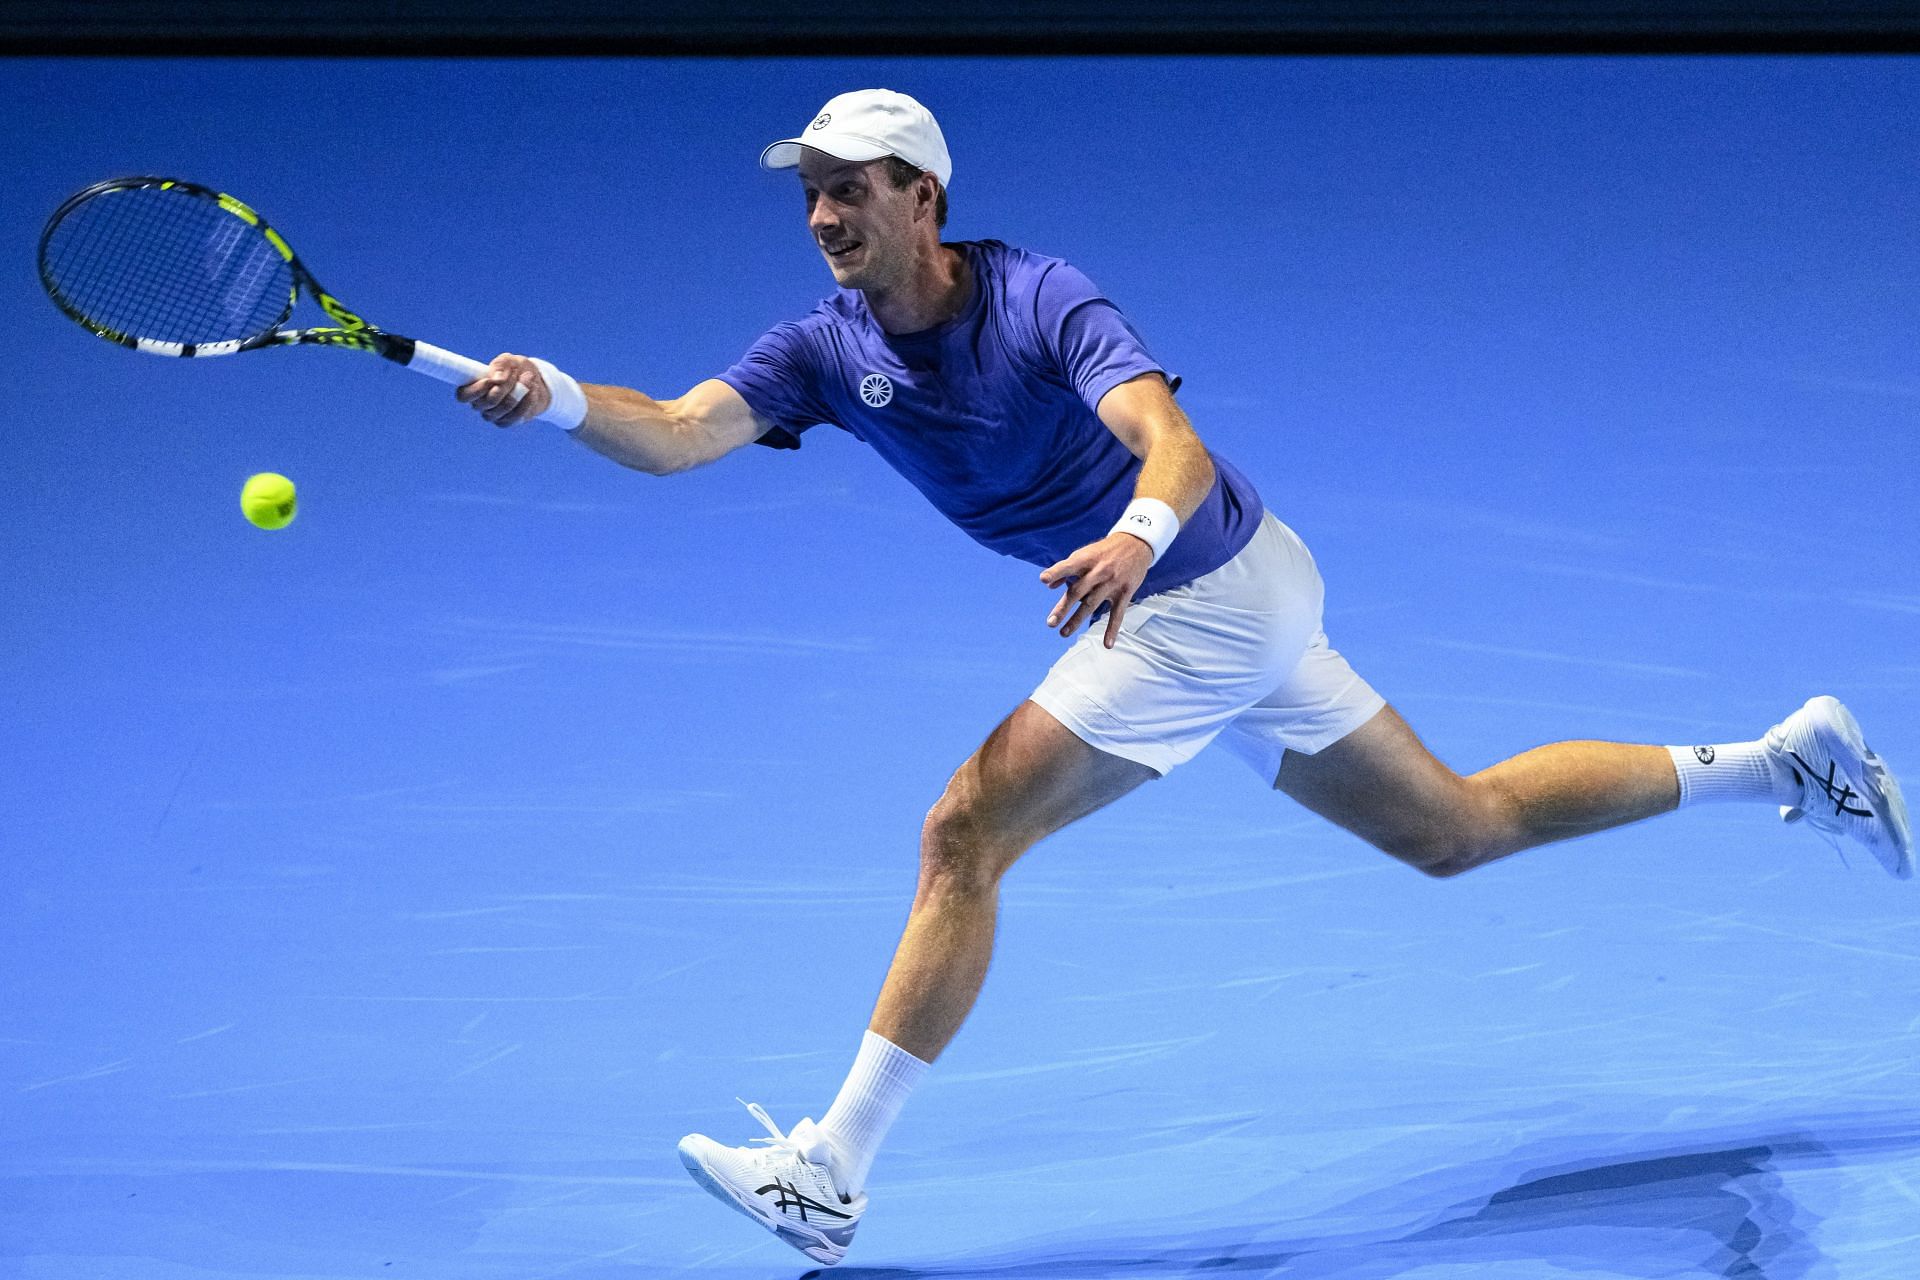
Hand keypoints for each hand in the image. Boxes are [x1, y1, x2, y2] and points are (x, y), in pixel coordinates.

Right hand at [455, 353, 549, 427]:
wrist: (533, 381)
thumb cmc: (514, 369)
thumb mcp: (508, 360)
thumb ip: (501, 365)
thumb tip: (497, 380)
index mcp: (472, 388)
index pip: (463, 396)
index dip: (476, 390)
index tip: (489, 379)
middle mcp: (480, 405)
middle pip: (490, 401)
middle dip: (506, 385)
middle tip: (516, 372)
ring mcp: (494, 416)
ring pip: (506, 407)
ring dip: (520, 390)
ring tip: (528, 376)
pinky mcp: (508, 422)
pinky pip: (518, 415)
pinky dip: (528, 400)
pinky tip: (533, 389)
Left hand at [1040, 532, 1153, 647]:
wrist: (1136, 544)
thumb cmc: (1103, 552)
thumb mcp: (1084, 554)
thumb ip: (1066, 569)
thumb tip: (1048, 586)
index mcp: (1086, 560)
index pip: (1069, 566)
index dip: (1056, 572)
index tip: (1043, 579)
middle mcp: (1099, 571)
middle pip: (1078, 591)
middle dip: (1063, 608)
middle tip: (1050, 623)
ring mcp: (1112, 583)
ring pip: (1092, 604)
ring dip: (1077, 620)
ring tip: (1063, 633)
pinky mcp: (1125, 593)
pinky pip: (1117, 614)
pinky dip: (1112, 630)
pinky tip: (1107, 644)